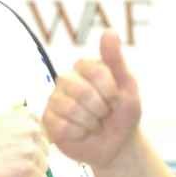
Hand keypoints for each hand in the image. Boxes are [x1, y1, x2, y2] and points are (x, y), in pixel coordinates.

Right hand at [0, 106, 48, 176]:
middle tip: (15, 159)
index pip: (42, 130)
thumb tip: (30, 120)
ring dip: (31, 170)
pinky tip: (14, 176)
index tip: (24, 146)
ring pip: (43, 164)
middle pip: (45, 149)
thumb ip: (18, 119)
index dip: (33, 141)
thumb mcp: (0, 119)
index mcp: (25, 118)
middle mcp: (31, 131)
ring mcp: (31, 150)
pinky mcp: (29, 168)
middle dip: (33, 156)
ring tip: (13, 168)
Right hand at [42, 30, 140, 167]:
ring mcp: (54, 100)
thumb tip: (109, 30)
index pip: (94, 71)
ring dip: (90, 123)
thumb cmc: (122, 114)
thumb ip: (115, 60)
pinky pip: (62, 126)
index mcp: (84, 68)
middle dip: (100, 109)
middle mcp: (65, 80)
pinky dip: (79, 133)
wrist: (116, 146)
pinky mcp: (47, 120)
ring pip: (71, 109)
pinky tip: (82, 133)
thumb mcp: (128, 87)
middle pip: (81, 91)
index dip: (110, 90)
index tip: (115, 98)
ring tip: (93, 124)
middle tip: (104, 114)